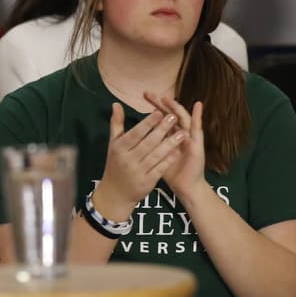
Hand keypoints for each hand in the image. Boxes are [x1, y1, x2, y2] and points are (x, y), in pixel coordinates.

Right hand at [94, 102, 184, 216]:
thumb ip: (116, 124)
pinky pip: (160, 168)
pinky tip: (178, 151)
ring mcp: (138, 171)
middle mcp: (128, 159)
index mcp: (119, 148)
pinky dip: (169, 159)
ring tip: (182, 133)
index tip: (159, 112)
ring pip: (156, 155)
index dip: (147, 123)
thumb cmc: (115, 164)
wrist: (115, 193)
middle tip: (174, 117)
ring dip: (170, 143)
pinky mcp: (147, 182)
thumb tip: (116, 104)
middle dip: (162, 129)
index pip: (135, 133)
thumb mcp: (113, 144)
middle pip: (148, 142)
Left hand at [143, 93, 206, 196]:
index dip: (153, 105)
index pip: (160, 116)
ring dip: (175, 107)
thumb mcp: (154, 155)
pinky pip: (197, 127)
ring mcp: (189, 137)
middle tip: (149, 93)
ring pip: (182, 118)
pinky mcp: (197, 143)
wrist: (184, 185)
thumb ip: (147, 143)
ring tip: (167, 98)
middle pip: (170, 114)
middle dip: (160, 103)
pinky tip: (197, 105)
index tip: (143, 95)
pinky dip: (198, 116)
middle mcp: (179, 133)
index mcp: (168, 134)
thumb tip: (133, 135)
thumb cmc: (169, 170)